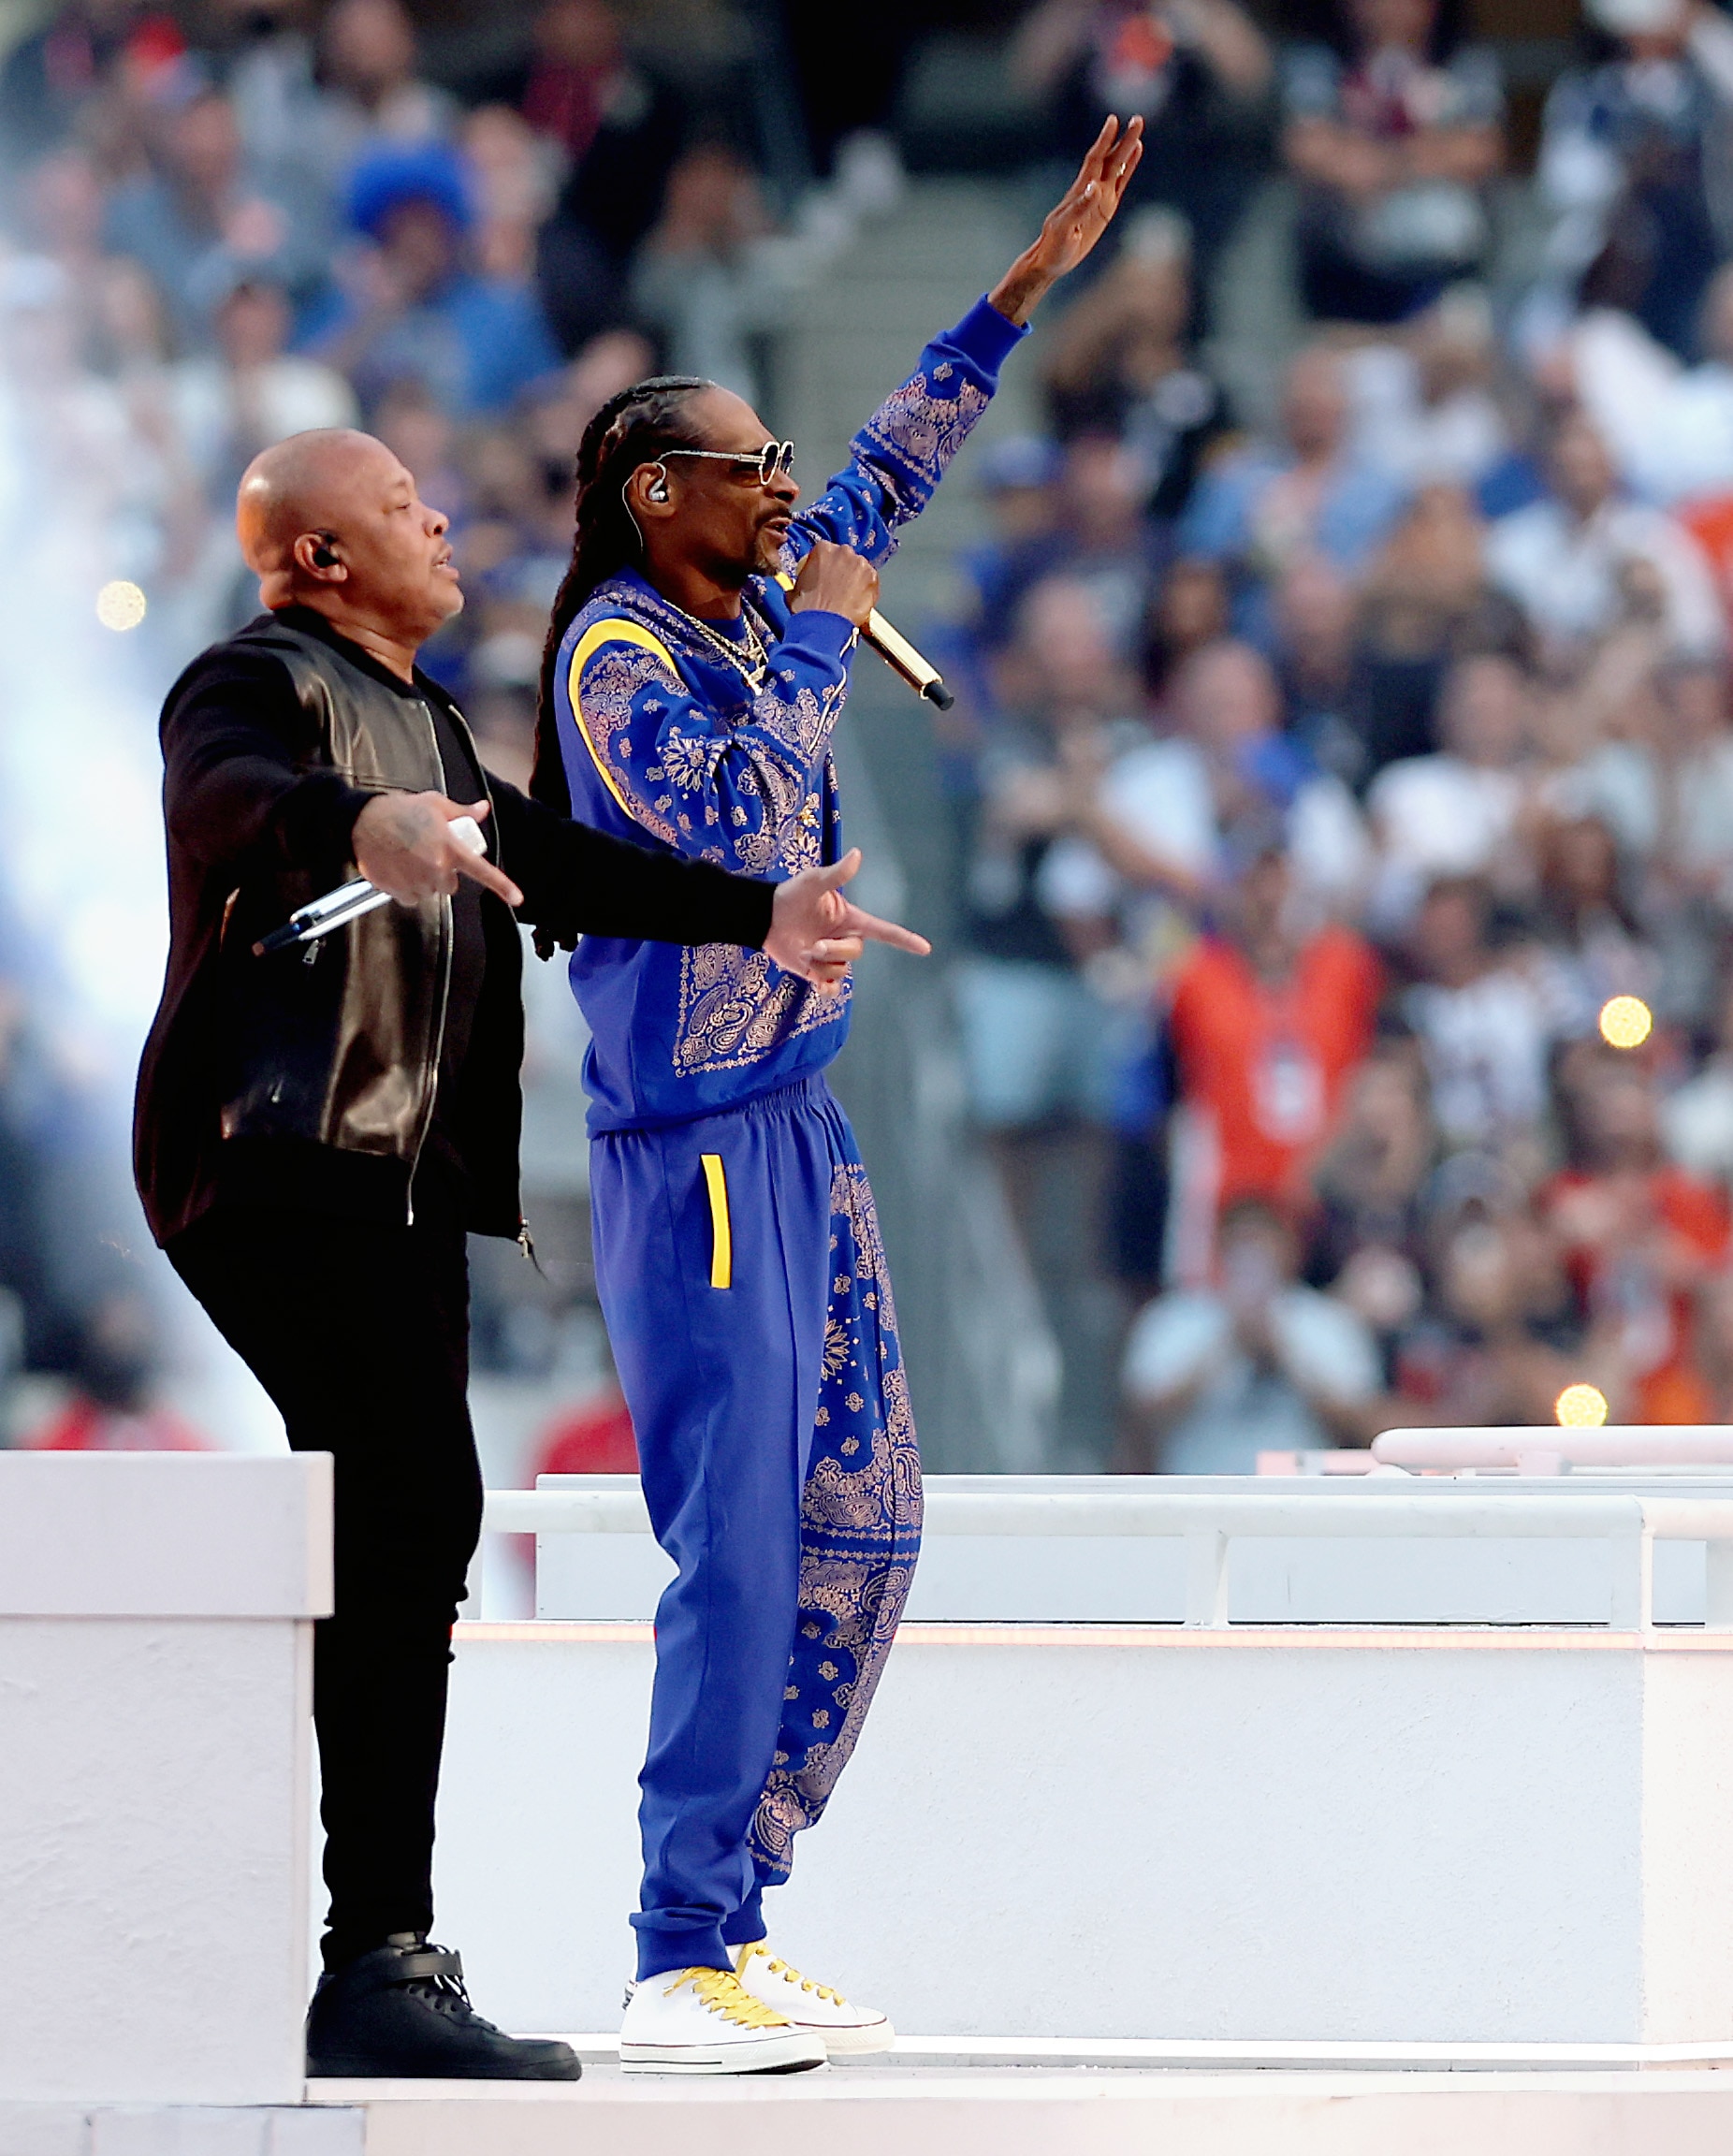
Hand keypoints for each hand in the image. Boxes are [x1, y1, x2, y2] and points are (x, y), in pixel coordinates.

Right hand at [353, 793, 523, 907]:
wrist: (361, 821)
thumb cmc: (397, 811)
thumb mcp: (435, 803)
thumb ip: (462, 811)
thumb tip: (482, 809)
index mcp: (450, 848)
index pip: (482, 871)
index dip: (502, 886)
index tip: (517, 898)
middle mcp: (436, 868)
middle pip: (450, 885)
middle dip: (442, 873)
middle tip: (427, 854)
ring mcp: (417, 882)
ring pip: (429, 892)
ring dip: (424, 880)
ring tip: (409, 858)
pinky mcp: (398, 891)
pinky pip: (410, 898)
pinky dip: (406, 888)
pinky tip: (399, 869)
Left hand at [764, 847, 931, 994]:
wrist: (764, 917)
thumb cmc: (790, 895)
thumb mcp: (813, 881)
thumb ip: (836, 874)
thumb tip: (857, 854)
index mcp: (850, 919)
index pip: (883, 930)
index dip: (904, 939)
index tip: (925, 948)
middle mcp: (844, 939)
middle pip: (855, 953)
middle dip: (834, 952)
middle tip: (812, 946)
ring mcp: (831, 957)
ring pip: (841, 972)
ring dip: (821, 966)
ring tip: (803, 953)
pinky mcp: (816, 972)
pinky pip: (832, 988)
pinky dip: (827, 989)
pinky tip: (818, 984)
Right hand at [789, 540, 878, 630]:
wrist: (823, 625)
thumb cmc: (808, 609)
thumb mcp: (795, 589)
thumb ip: (802, 580)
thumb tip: (800, 587)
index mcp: (822, 549)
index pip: (828, 552)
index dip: (828, 566)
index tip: (827, 576)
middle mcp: (843, 551)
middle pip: (846, 558)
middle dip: (843, 570)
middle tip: (839, 587)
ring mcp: (860, 563)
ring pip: (860, 568)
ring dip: (856, 579)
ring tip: (849, 597)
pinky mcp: (872, 577)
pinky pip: (871, 581)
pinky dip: (867, 590)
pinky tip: (858, 601)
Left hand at [988, 115, 1144, 324]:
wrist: (1051, 259)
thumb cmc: (1054, 247)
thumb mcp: (1064, 229)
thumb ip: (1080, 207)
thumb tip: (1095, 186)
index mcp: (1081, 191)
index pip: (1095, 160)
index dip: (1104, 141)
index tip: (1113, 121)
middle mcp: (1092, 189)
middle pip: (1111, 159)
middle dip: (1124, 140)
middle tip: (1138, 119)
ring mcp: (1100, 197)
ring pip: (1117, 168)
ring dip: (1128, 149)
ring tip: (1139, 131)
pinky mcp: (1106, 208)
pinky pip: (1120, 183)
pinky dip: (1129, 168)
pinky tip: (1136, 154)